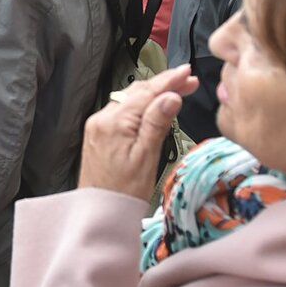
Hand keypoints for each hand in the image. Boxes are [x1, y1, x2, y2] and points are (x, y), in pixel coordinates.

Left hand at [77, 65, 197, 198]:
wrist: (99, 213)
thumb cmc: (124, 192)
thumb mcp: (147, 157)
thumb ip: (157, 123)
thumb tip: (171, 96)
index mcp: (114, 122)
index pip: (146, 93)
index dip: (169, 81)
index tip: (187, 72)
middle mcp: (102, 119)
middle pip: (137, 92)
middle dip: (163, 84)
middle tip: (188, 80)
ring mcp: (98, 126)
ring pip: (129, 100)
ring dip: (152, 93)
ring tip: (175, 90)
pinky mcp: (98, 134)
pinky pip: (121, 111)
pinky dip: (139, 105)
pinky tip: (153, 106)